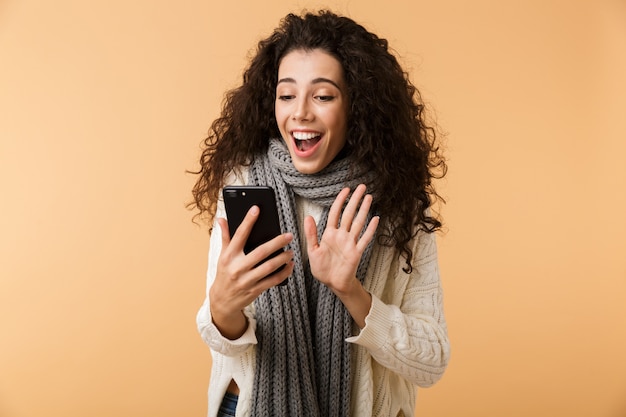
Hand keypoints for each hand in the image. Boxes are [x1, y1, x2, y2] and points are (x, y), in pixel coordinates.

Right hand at [210, 205, 293, 338]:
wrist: (222, 300)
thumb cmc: (224, 273)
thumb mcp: (222, 255)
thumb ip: (225, 237)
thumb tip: (221, 219)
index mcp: (229, 256)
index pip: (239, 235)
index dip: (248, 221)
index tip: (256, 209)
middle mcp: (237, 267)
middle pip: (260, 252)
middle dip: (276, 243)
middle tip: (289, 236)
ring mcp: (246, 280)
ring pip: (269, 267)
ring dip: (283, 258)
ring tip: (291, 252)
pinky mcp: (255, 290)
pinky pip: (273, 280)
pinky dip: (283, 273)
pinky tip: (290, 266)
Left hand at [304, 184, 378, 295]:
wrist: (332, 283)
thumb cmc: (322, 268)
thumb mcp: (313, 251)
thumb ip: (311, 234)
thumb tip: (308, 217)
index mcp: (330, 234)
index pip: (335, 213)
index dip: (340, 201)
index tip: (346, 190)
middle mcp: (341, 235)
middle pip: (349, 214)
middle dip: (355, 200)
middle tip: (362, 187)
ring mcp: (350, 243)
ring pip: (358, 223)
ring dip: (364, 210)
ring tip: (369, 197)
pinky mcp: (356, 252)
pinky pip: (364, 239)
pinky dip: (370, 229)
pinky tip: (375, 219)